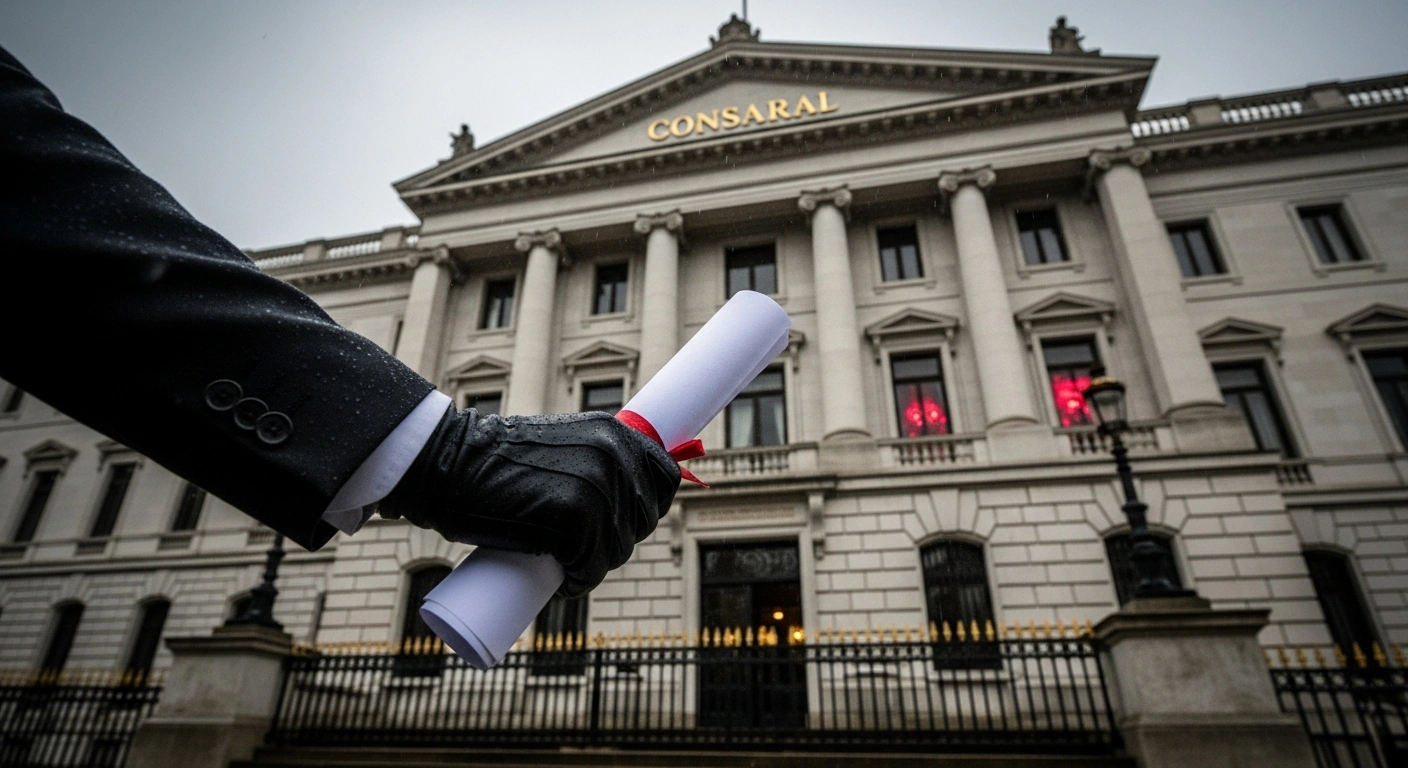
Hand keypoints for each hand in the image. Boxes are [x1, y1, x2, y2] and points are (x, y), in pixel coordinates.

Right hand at [378, 406, 679, 596]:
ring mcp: (597, 487)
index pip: (665, 477)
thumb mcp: (557, 444)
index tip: (626, 522)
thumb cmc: (492, 459)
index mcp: (613, 432)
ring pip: (616, 549)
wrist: (446, 463)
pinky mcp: (574, 520)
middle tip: (581, 550)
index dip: (649, 506)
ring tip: (566, 566)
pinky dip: (580, 582)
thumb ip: (589, 458)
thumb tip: (621, 499)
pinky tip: (565, 582)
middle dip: (618, 541)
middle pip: (642, 520)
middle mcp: (614, 455)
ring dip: (595, 566)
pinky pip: (591, 567)